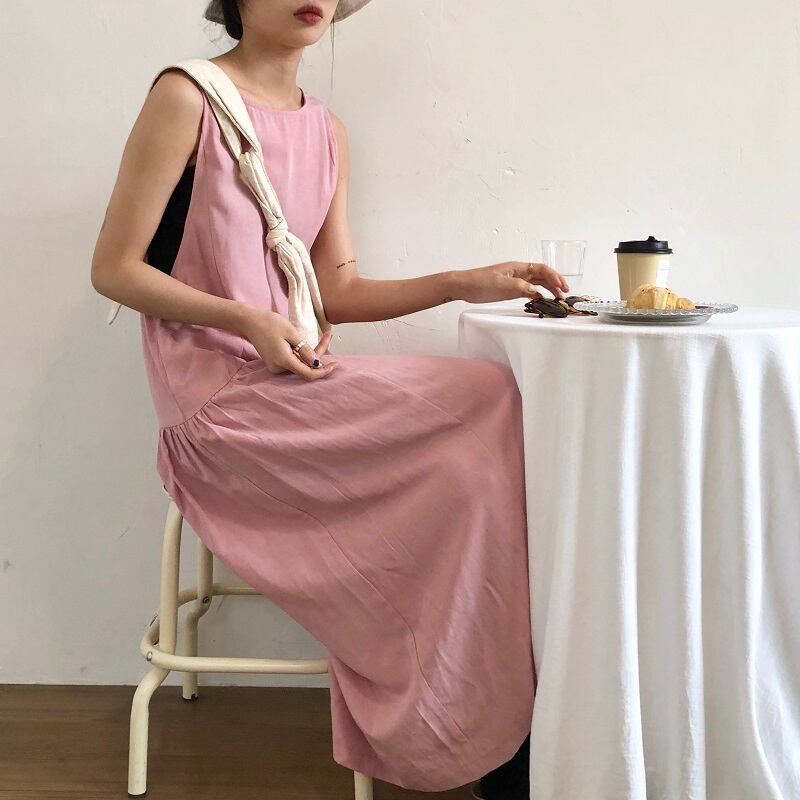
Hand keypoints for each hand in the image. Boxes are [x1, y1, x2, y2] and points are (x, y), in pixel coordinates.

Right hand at [238, 308, 338, 380]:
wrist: (249, 321)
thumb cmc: (269, 323)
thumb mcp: (291, 332)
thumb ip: (305, 349)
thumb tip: (317, 363)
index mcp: (283, 361)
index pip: (308, 374)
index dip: (323, 371)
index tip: (335, 364)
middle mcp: (279, 367)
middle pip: (306, 368)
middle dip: (319, 355)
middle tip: (328, 336)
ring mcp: (276, 366)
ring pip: (301, 364)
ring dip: (312, 354)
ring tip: (324, 336)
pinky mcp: (275, 362)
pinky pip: (294, 361)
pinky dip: (303, 354)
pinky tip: (310, 343)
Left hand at [451, 261, 568, 303]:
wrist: (463, 286)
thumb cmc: (479, 282)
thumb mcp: (503, 286)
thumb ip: (522, 288)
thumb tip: (537, 292)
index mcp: (518, 267)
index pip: (542, 269)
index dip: (555, 277)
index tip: (562, 287)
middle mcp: (518, 272)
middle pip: (542, 275)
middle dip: (555, 283)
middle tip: (564, 294)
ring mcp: (514, 280)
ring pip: (536, 282)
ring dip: (547, 289)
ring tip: (556, 298)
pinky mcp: (509, 288)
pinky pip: (527, 290)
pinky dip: (536, 294)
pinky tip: (540, 300)